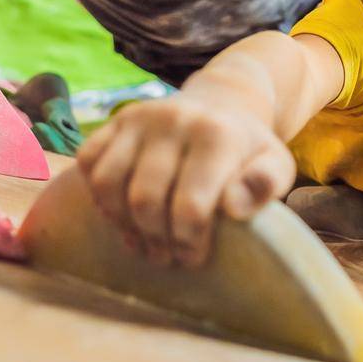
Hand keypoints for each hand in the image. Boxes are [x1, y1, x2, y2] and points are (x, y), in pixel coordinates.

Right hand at [76, 96, 295, 267]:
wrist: (221, 104)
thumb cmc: (246, 150)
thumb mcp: (275, 164)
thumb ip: (265, 184)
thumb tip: (233, 206)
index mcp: (217, 135)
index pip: (191, 205)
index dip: (188, 242)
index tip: (193, 257)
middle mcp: (174, 120)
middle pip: (145, 200)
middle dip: (155, 240)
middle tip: (168, 257)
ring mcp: (139, 118)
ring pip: (108, 184)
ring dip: (122, 223)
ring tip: (144, 242)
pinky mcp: (115, 121)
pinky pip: (88, 163)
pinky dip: (98, 196)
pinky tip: (123, 213)